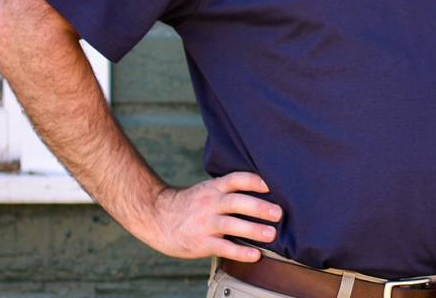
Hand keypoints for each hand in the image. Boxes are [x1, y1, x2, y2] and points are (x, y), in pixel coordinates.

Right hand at [133, 172, 283, 261]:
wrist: (156, 217)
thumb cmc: (191, 205)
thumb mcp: (208, 190)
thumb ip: (230, 191)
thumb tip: (266, 191)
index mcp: (214, 188)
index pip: (236, 179)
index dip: (254, 180)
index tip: (271, 185)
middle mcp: (210, 203)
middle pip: (236, 202)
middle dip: (259, 207)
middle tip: (279, 213)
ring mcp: (204, 223)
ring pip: (231, 224)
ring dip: (253, 230)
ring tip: (272, 234)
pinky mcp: (200, 242)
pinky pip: (222, 247)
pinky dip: (240, 252)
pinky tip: (255, 255)